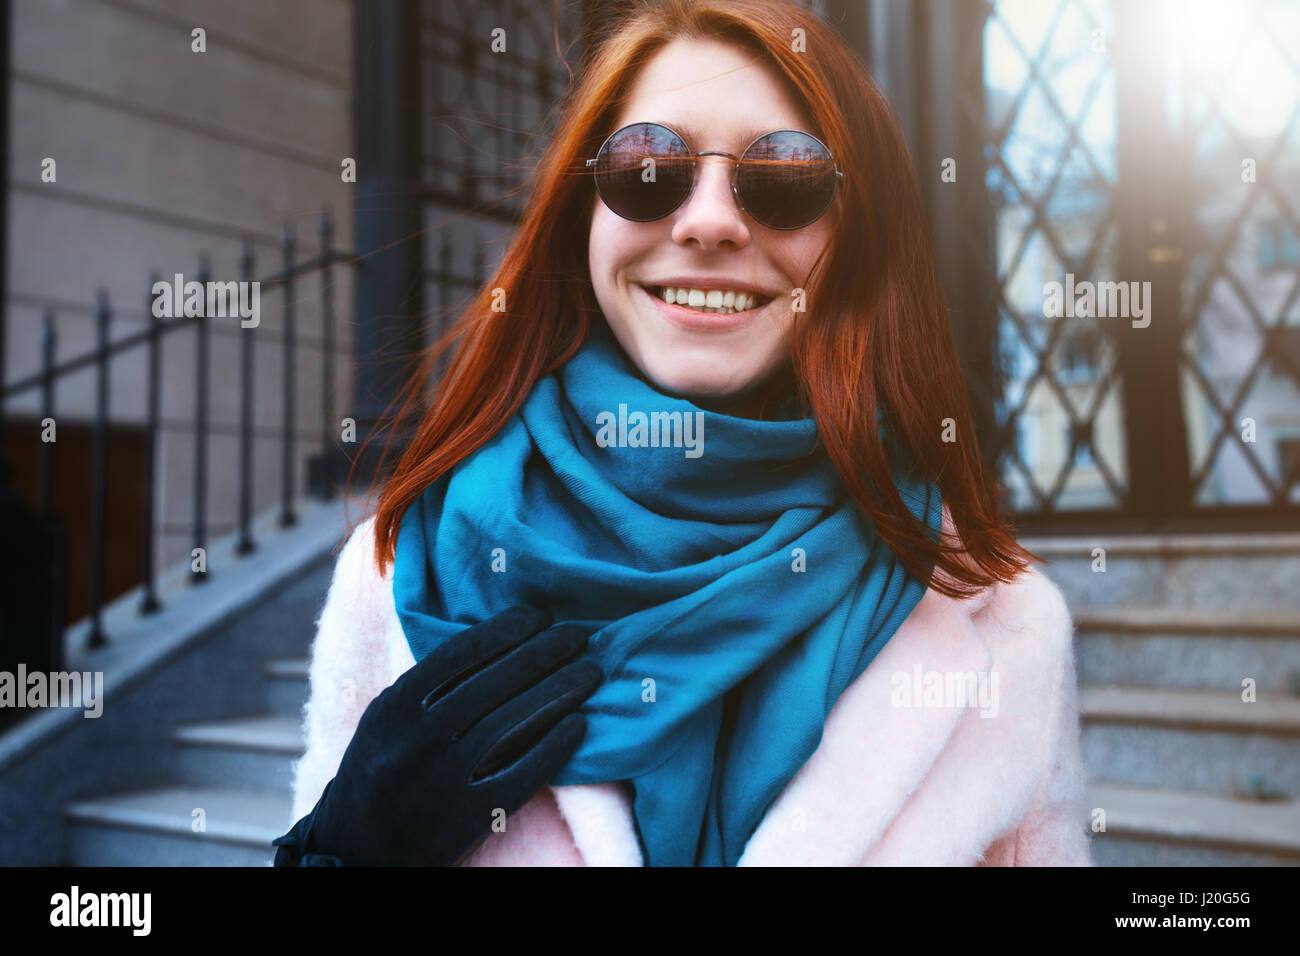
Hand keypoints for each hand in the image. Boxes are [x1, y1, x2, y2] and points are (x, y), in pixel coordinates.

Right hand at [285, 605, 601, 865]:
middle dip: (544, 652)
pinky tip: (578, 724)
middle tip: (578, 635)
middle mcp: (416, 740)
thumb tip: (494, 638)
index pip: (458, 654)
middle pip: (493, 684)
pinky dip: (554, 746)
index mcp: (394, 707)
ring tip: (589, 672)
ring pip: (511, 724)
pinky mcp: (467, 818)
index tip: (540, 614)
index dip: (505, 629)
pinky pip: (521, 775)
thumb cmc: (380, 771)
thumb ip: (427, 685)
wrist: (358, 849)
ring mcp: (442, 781)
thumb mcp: (385, 720)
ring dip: (558, 692)